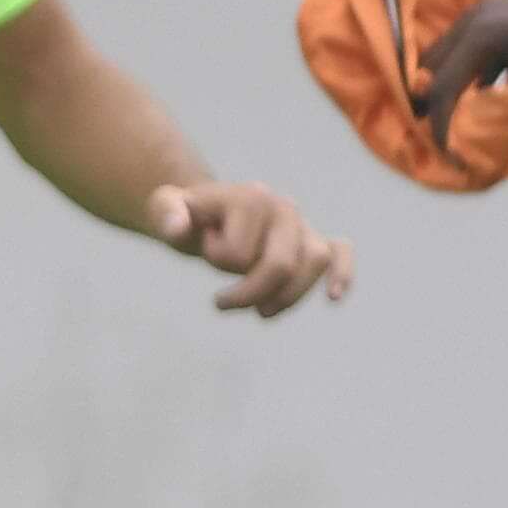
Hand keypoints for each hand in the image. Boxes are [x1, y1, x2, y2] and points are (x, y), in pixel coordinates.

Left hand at [145, 181, 353, 316]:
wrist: (206, 215)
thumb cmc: (185, 216)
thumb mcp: (164, 209)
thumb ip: (165, 213)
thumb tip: (178, 228)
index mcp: (250, 195)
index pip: (242, 251)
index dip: (218, 259)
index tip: (204, 248)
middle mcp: (283, 207)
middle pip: (281, 264)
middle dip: (248, 293)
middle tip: (219, 303)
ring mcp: (300, 225)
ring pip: (313, 265)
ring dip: (284, 298)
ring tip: (259, 312)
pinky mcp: (312, 241)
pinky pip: (339, 253)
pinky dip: (343, 272)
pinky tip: (333, 297)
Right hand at [418, 0, 507, 151]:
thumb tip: (503, 148)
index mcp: (481, 36)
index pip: (444, 87)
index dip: (440, 125)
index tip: (447, 154)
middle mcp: (475, 18)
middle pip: (434, 65)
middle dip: (432, 101)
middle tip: (437, 136)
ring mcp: (488, 9)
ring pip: (451, 52)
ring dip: (450, 83)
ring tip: (455, 117)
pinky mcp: (502, 11)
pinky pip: (472, 43)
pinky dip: (470, 68)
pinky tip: (486, 92)